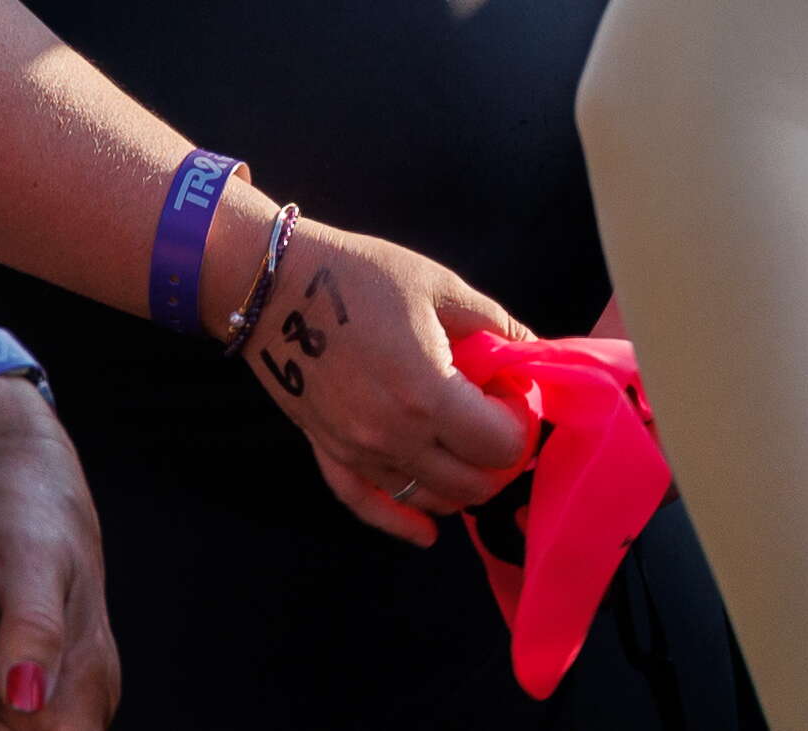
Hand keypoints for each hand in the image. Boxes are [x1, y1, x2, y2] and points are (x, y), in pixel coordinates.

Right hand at [230, 210, 538, 544]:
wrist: (273, 283)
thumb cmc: (360, 275)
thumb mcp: (438, 286)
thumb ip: (494, 323)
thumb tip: (534, 349)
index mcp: (427, 395)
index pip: (500, 445)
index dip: (521, 424)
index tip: (515, 397)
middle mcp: (393, 437)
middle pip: (472, 484)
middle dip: (498, 459)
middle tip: (498, 423)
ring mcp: (357, 451)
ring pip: (429, 499)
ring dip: (459, 484)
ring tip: (467, 451)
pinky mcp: (328, 452)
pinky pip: (367, 504)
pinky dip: (401, 522)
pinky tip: (427, 533)